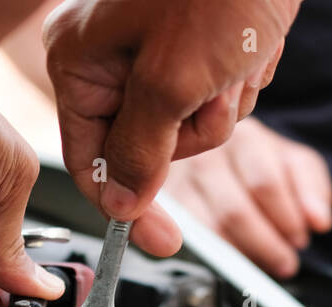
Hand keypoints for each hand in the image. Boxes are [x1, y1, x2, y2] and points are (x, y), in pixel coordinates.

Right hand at [44, 0, 298, 249]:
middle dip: (194, 127)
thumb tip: (121, 205)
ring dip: (225, 103)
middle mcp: (112, 58)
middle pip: (149, 146)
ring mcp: (157, 50)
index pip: (92, 161)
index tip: (164, 240)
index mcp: (82, 63)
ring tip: (234, 54)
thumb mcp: (171, 82)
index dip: (128, 205)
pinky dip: (244, 77)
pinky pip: (219, 94)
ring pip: (192, 124)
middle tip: (211, 84)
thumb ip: (141, 152)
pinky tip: (249, 42)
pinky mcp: (199, 43)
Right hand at [164, 117, 331, 277]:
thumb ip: (310, 186)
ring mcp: (178, 183)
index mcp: (242, 138)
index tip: (299, 239)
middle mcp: (204, 157)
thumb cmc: (251, 162)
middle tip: (285, 262)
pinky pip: (189, 243)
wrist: (203, 149)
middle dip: (267, 245)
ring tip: (263, 266)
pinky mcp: (162, 211)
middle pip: (235, 211)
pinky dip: (214, 259)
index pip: (264, 183)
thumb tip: (319, 221)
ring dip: (241, 256)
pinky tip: (232, 263)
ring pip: (209, 231)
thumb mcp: (289, 163)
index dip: (286, 219)